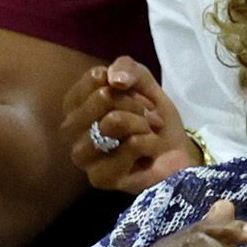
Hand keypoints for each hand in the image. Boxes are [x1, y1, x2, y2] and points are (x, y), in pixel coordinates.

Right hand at [61, 57, 201, 193]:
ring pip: (113, 122)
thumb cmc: (153, 119)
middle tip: (146, 117)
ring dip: (141, 125)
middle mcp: (71, 129)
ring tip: (147, 134)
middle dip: (135, 104)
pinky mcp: (99, 178)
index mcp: (75, 104)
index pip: (95, 78)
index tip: (135, 97)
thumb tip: (114, 80)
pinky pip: (131, 145)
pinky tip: (149, 153)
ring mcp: (82, 156)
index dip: (124, 84)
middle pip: (103, 98)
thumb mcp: (144, 85)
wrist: (176, 154)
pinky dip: (149, 143)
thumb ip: (127, 69)